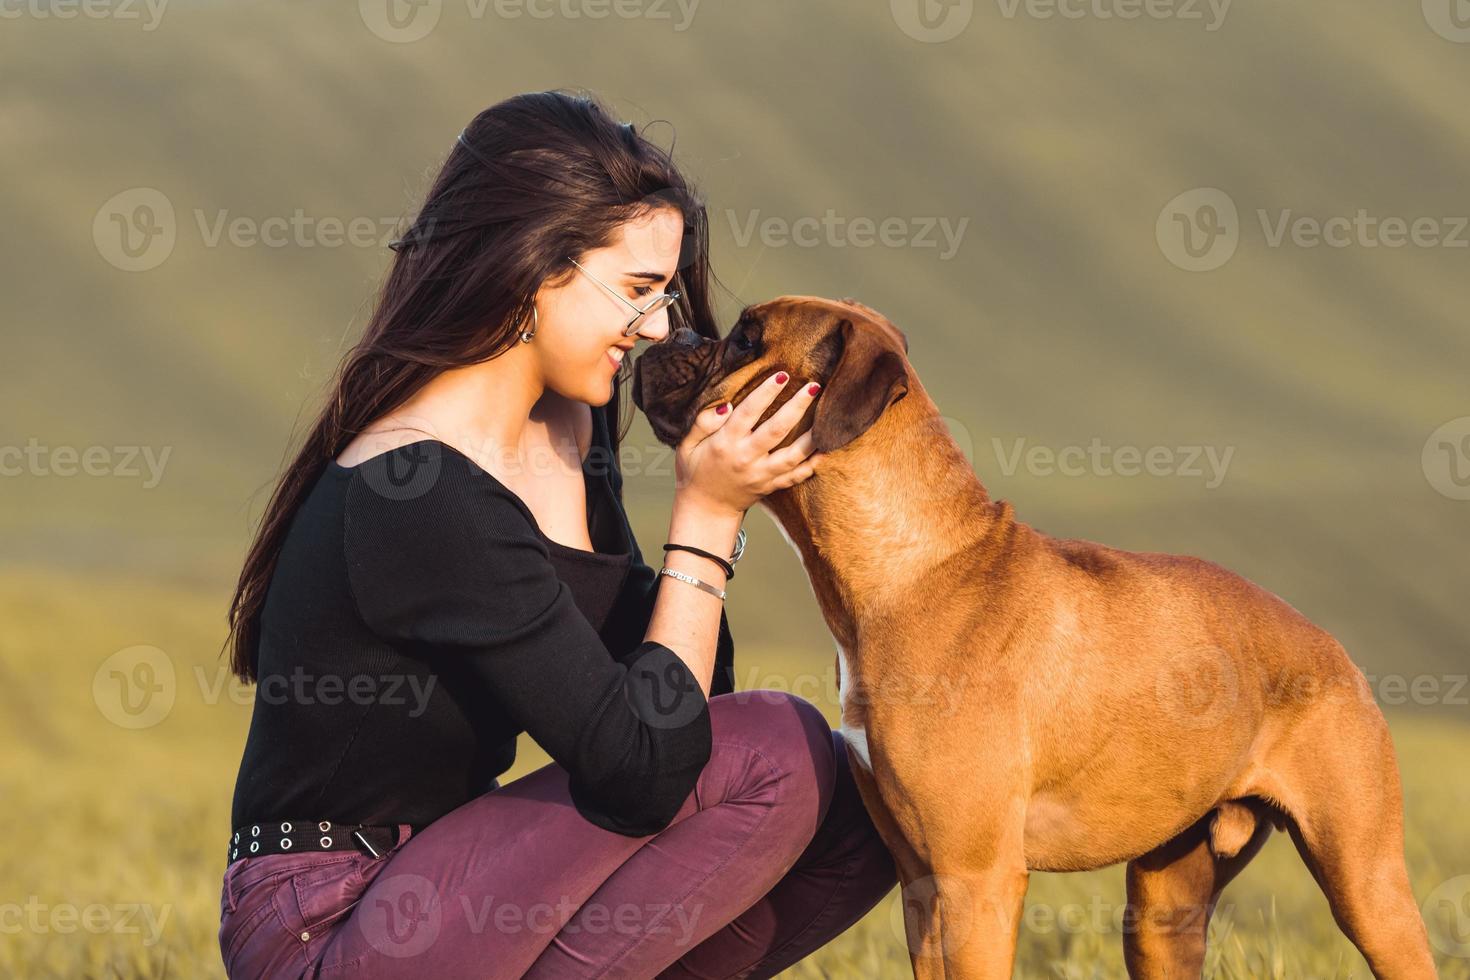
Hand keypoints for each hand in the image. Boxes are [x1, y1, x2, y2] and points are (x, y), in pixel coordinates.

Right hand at [673, 371, 825, 516]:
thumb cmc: (696, 470)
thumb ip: (703, 423)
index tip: (782, 374)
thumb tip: (726, 405)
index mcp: (725, 443)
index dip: (766, 392)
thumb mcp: (688, 445)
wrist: (706, 508)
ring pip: (793, 455)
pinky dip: (813, 464)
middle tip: (814, 386)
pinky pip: (796, 476)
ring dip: (811, 436)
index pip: (748, 413)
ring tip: (827, 417)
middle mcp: (746, 458)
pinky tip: (826, 449)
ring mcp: (761, 475)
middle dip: (797, 406)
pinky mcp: (771, 486)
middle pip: (777, 429)